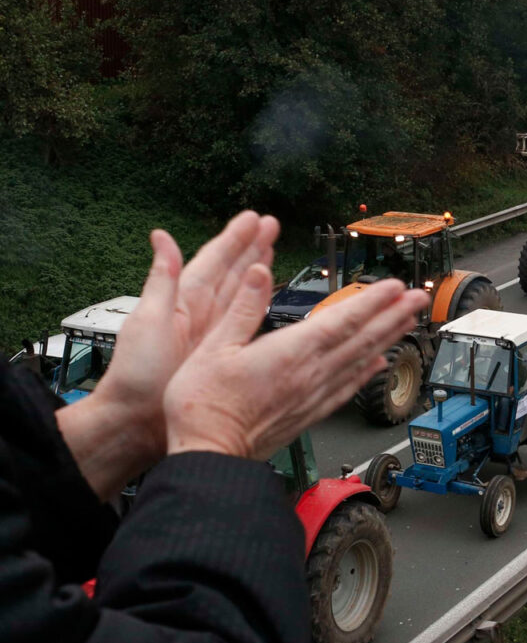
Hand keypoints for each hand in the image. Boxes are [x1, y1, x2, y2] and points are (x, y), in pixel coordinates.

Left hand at [57, 212, 277, 497]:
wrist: (139, 423)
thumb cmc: (137, 377)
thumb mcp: (147, 322)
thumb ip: (161, 280)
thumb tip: (160, 239)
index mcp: (181, 301)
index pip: (213, 261)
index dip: (234, 239)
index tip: (254, 219)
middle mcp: (199, 313)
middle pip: (232, 272)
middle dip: (252, 247)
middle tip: (271, 225)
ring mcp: (211, 333)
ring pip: (241, 292)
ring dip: (257, 269)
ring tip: (273, 249)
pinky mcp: (221, 353)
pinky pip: (246, 320)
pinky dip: (259, 304)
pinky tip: (268, 295)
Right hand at [163, 266, 429, 459]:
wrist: (208, 456)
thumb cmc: (203, 407)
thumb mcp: (212, 346)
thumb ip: (242, 307)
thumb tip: (260, 272)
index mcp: (289, 353)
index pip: (341, 320)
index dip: (372, 301)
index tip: (394, 286)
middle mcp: (310, 374)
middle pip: (362, 339)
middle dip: (393, 315)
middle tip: (419, 298)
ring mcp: (313, 395)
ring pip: (361, 361)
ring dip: (388, 338)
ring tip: (408, 321)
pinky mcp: (310, 414)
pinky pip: (347, 388)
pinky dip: (367, 373)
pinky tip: (379, 363)